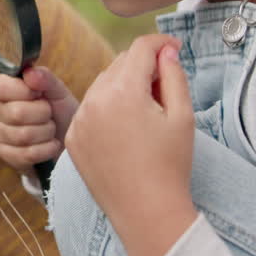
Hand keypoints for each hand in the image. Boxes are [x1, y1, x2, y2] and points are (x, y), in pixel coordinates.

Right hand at [0, 66, 79, 171]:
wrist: (69, 138)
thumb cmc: (59, 110)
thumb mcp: (57, 90)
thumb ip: (44, 78)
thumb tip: (30, 73)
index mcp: (2, 88)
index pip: (2, 88)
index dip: (26, 92)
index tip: (40, 94)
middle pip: (17, 113)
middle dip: (43, 114)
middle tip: (49, 113)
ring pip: (23, 135)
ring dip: (46, 132)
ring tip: (51, 128)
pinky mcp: (6, 154)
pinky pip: (27, 154)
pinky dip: (46, 149)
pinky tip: (51, 144)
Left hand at [64, 34, 195, 255]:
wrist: (146, 212)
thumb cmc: (170, 165)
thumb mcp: (182, 116)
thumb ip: (173, 75)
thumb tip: (165, 51)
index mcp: (123, 91)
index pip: (140, 49)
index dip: (160, 43)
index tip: (174, 48)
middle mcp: (94, 100)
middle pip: (120, 64)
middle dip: (143, 67)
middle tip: (165, 86)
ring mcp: (79, 120)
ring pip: (103, 85)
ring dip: (123, 87)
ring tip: (146, 111)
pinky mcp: (73, 138)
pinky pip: (90, 110)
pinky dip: (106, 109)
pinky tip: (126, 130)